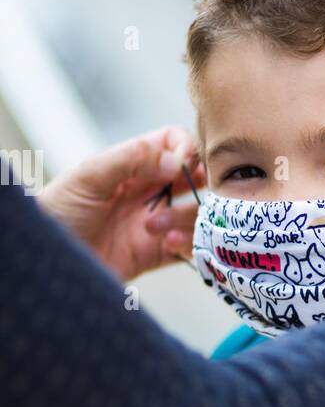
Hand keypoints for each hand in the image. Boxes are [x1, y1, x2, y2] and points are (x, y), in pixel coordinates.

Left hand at [38, 125, 205, 280]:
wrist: (43, 262)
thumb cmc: (56, 212)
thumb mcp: (89, 176)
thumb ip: (131, 159)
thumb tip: (177, 160)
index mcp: (131, 165)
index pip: (173, 143)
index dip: (187, 148)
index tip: (187, 163)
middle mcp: (146, 191)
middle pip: (193, 178)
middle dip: (200, 185)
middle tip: (194, 194)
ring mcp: (153, 222)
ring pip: (194, 214)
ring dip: (185, 219)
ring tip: (155, 228)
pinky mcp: (154, 254)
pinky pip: (188, 248)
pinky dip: (186, 245)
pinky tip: (166, 244)